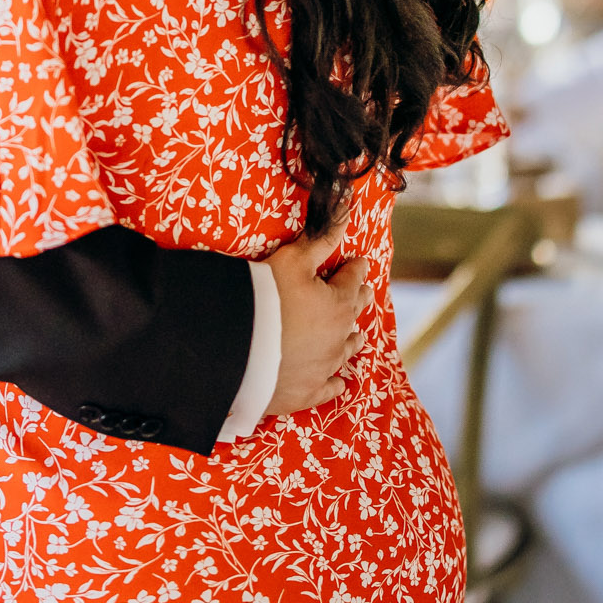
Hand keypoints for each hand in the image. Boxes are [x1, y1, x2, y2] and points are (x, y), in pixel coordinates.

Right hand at [264, 217, 373, 416]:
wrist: (237, 351)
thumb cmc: (266, 298)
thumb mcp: (293, 260)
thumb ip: (322, 238)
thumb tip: (348, 209)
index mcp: (340, 304)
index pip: (353, 279)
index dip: (356, 268)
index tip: (360, 262)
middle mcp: (339, 338)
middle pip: (354, 315)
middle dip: (358, 300)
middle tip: (364, 293)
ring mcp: (324, 368)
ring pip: (346, 352)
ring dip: (351, 341)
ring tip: (357, 337)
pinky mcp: (306, 393)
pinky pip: (328, 389)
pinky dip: (335, 384)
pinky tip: (340, 384)